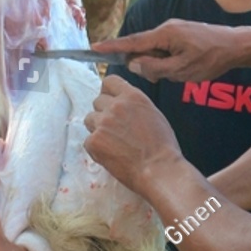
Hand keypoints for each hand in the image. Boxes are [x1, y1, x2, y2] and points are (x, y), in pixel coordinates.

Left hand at [83, 75, 182, 194]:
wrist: (158, 169)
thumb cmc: (162, 147)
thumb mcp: (153, 114)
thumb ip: (134, 105)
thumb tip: (123, 105)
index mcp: (133, 96)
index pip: (109, 81)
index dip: (108, 92)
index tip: (110, 101)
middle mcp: (115, 106)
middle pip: (97, 101)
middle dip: (103, 113)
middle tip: (114, 129)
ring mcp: (103, 123)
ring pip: (90, 119)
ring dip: (97, 129)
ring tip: (112, 143)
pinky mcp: (94, 141)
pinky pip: (88, 140)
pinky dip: (96, 148)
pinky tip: (111, 154)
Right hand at [91, 18, 238, 83]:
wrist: (237, 46)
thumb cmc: (211, 58)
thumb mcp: (181, 70)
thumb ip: (154, 69)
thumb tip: (134, 64)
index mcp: (164, 34)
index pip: (131, 42)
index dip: (112, 46)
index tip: (93, 47)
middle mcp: (166, 28)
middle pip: (144, 50)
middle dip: (149, 65)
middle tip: (169, 75)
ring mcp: (174, 30)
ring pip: (156, 52)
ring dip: (163, 66)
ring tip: (185, 70)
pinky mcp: (181, 34)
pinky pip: (166, 50)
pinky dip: (170, 61)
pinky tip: (187, 66)